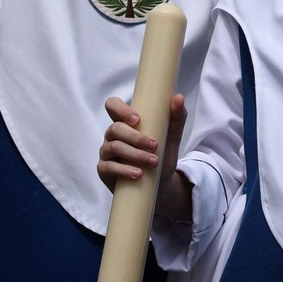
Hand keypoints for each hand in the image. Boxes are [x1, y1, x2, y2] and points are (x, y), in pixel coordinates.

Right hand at [97, 95, 191, 220]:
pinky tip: (138, 174)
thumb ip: (176, 117)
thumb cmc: (162, 155)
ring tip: (153, 162)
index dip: (121, 109)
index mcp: (125, 122)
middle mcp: (112, 134)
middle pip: (115, 128)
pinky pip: (109, 167)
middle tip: (155, 146)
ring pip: (114, 147)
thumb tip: (178, 97)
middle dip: (136, 137)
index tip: (138, 119)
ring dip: (136, 154)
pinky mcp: (104, 170)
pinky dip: (124, 170)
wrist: (161, 184)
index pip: (113, 105)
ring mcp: (106, 152)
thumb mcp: (172, 137)